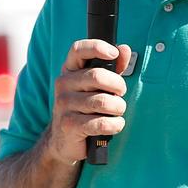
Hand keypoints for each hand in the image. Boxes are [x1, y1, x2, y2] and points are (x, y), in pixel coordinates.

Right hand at [43, 40, 131, 163]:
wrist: (63, 140)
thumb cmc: (85, 108)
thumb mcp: (96, 86)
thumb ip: (112, 67)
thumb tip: (124, 49)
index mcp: (69, 70)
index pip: (78, 49)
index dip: (97, 47)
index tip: (113, 53)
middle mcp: (63, 84)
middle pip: (97, 76)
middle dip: (118, 85)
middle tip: (120, 94)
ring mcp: (64, 104)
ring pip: (103, 102)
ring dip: (118, 108)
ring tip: (118, 111)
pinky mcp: (69, 125)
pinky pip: (101, 123)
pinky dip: (114, 125)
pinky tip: (115, 125)